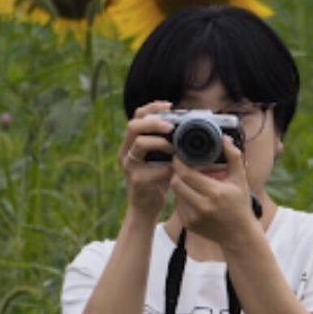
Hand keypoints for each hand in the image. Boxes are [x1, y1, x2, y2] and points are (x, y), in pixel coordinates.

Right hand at [118, 100, 174, 220]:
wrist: (146, 207)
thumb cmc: (156, 180)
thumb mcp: (160, 157)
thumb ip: (166, 142)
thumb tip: (186, 125)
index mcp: (131, 142)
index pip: (137, 116)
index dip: (152, 107)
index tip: (170, 105)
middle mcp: (126, 152)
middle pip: (133, 125)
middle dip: (154, 122)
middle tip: (171, 126)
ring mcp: (129, 166)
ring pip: (140, 143)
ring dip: (161, 142)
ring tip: (174, 148)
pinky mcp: (137, 180)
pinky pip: (152, 168)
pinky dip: (167, 166)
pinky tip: (176, 169)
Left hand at [169, 136, 255, 250]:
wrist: (239, 236)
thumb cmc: (240, 205)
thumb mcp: (240, 180)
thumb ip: (234, 157)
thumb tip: (225, 139)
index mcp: (214, 193)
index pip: (186, 174)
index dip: (179, 162)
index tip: (179, 155)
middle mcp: (202, 206)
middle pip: (176, 183)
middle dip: (177, 172)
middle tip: (182, 165)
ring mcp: (194, 217)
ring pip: (176, 193)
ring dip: (179, 184)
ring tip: (188, 179)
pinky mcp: (189, 225)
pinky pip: (179, 205)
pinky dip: (183, 197)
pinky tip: (193, 195)